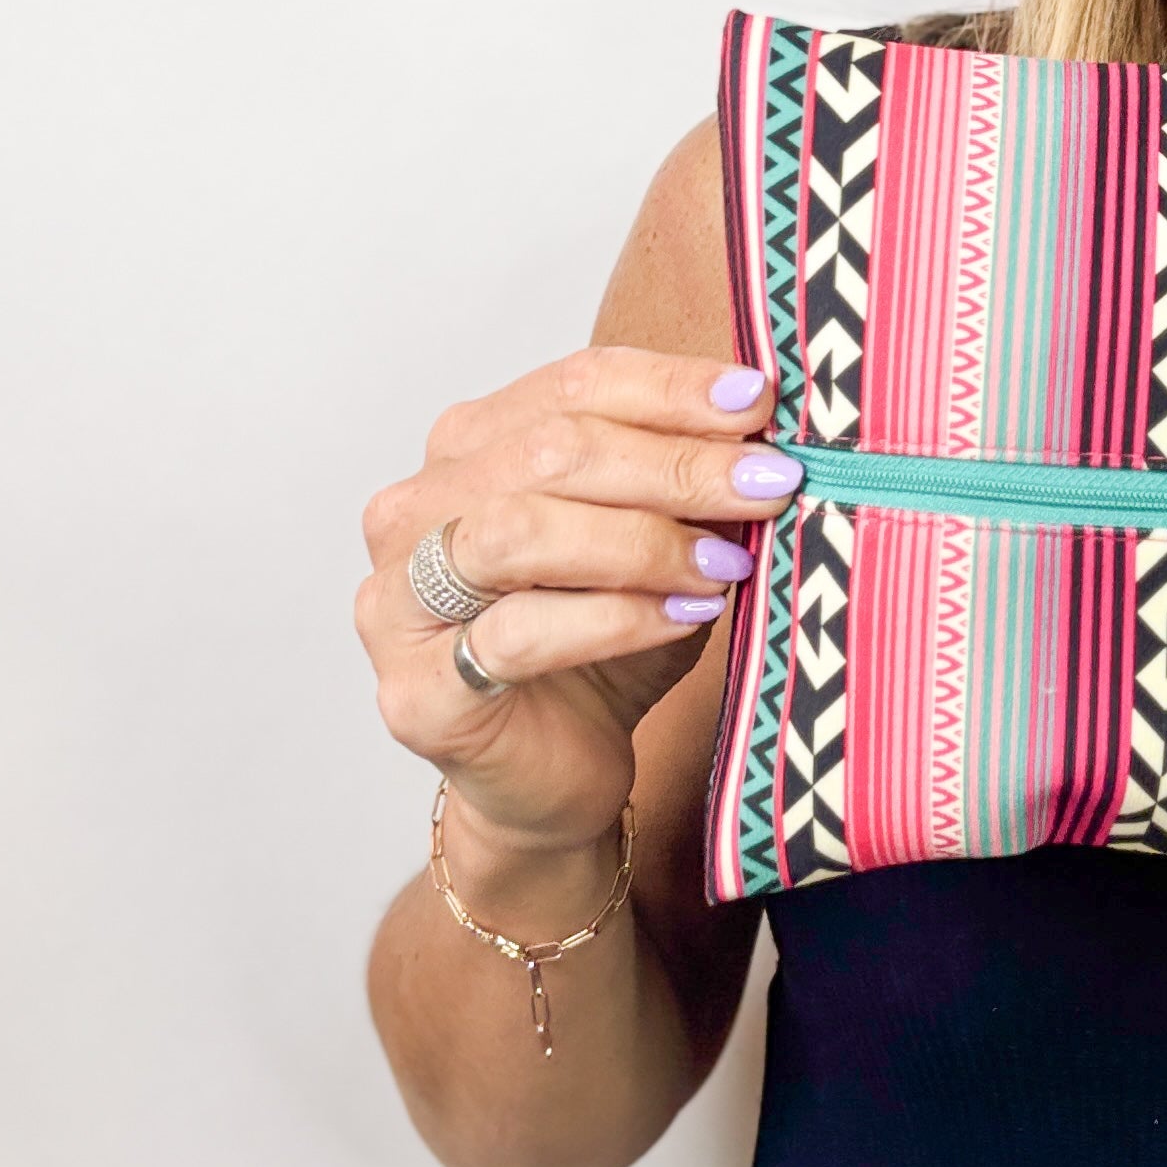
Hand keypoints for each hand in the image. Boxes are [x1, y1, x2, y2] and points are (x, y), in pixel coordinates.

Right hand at [354, 348, 800, 868]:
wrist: (558, 780)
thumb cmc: (604, 651)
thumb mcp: (663, 546)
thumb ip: (689, 487)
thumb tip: (762, 428)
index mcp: (467, 451)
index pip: (570, 386)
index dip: (668, 388)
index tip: (758, 402)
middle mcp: (414, 512)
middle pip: (549, 451)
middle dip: (674, 464)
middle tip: (769, 482)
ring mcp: (397, 601)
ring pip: (517, 532)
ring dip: (643, 540)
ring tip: (729, 562)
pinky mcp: (417, 690)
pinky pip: (514, 634)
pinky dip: (616, 617)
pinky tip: (686, 614)